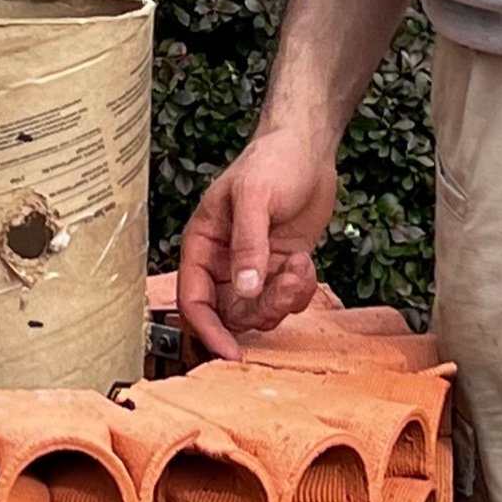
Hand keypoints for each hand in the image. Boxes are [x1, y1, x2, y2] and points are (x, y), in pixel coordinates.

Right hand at [177, 126, 339, 359]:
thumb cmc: (272, 161)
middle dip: (262, 309)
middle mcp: (224, 261)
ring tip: (299, 266)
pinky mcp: (281, 268)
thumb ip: (247, 244)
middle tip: (285, 287)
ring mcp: (254, 267)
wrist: (308, 149)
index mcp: (203, 243)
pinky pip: (286, 299)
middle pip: (231, 313)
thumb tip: (244, 289)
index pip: (193, 298)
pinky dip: (301, 289)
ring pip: (261, 310)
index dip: (208, 329)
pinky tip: (305, 262)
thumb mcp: (254, 196)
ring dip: (285, 298)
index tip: (230, 353)